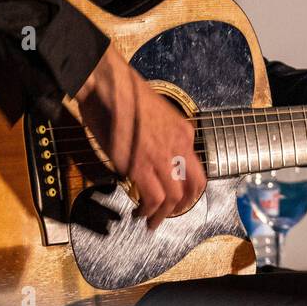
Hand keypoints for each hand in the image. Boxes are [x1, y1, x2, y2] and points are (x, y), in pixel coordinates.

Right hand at [73, 43, 207, 229]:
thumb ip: (161, 138)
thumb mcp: (155, 116)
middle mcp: (179, 145)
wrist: (109, 83)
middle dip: (182, 207)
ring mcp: (160, 156)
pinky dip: (148, 210)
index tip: (177, 199)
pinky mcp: (139, 164)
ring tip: (151, 222)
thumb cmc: (124, 96)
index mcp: (184, 133)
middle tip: (167, 216)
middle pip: (193, 187)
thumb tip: (153, 156)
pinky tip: (139, 212)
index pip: (197, 169)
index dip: (189, 190)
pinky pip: (153, 197)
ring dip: (163, 215)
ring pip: (175, 198)